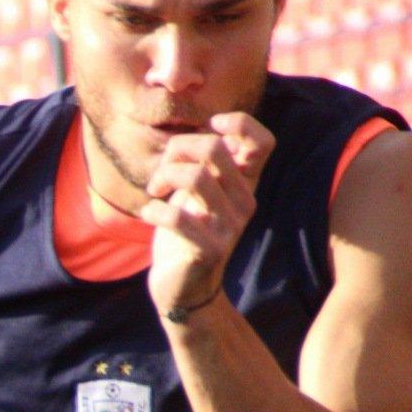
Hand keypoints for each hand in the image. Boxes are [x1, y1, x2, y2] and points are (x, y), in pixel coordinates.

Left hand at [141, 113, 274, 317]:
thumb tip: (207, 127)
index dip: (239, 124)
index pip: (263, 142)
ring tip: (154, 191)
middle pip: (214, 149)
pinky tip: (148, 214)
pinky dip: (153, 210)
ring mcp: (230, 227)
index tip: (208, 129)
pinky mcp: (210, 250)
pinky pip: (177, 217)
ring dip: (163, 177)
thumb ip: (206, 163)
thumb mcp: (197, 192)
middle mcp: (245, 202)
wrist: (181, 288)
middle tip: (161, 172)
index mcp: (245, 184)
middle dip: (177, 149)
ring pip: (194, 176)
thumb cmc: (185, 232)